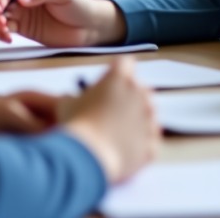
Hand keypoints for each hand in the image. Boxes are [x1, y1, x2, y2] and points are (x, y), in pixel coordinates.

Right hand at [62, 59, 159, 183]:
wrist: (88, 156)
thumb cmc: (76, 124)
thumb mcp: (67, 105)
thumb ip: (72, 97)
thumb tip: (68, 98)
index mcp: (120, 77)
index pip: (125, 63)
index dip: (116, 73)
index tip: (106, 85)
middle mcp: (139, 93)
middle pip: (139, 89)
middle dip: (128, 98)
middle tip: (111, 112)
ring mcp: (149, 117)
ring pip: (148, 114)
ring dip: (137, 120)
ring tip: (117, 135)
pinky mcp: (152, 141)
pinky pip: (150, 140)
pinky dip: (141, 144)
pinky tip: (127, 150)